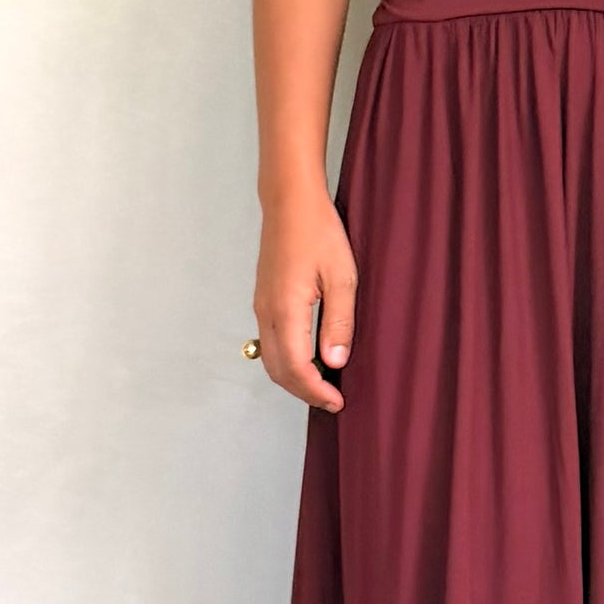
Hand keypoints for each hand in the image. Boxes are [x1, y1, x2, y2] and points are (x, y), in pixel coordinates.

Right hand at [252, 190, 357, 409]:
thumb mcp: (342, 277)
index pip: (296, 367)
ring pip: (270, 358)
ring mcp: (261, 306)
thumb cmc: (319, 233)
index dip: (315, 391)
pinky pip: (270, 342)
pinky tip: (309, 357)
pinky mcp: (263, 299)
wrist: (290, 202)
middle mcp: (266, 312)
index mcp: (286, 309)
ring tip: (322, 384)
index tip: (337, 401)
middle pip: (277, 370)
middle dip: (303, 391)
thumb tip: (335, 362)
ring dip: (293, 378)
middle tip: (331, 400)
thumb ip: (339, 322)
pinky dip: (286, 360)